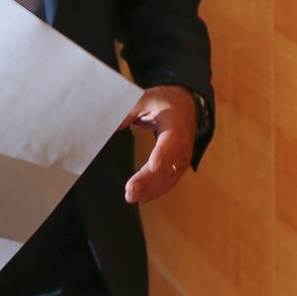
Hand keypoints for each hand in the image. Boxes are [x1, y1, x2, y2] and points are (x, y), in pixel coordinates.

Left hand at [120, 84, 197, 203]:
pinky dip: (156, 190)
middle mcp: (183, 143)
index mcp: (175, 124)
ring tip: (131, 197)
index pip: (170, 141)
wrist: (185, 105)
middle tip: (130, 191)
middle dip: (148, 180)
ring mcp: (183, 156)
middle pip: (167, 165)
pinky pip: (169, 181)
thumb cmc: (162, 101)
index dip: (162, 155)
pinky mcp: (179, 165)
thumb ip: (128, 111)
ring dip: (150, 189)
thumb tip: (111, 125)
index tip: (153, 166)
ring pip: (169, 177)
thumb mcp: (144, 98)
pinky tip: (141, 197)